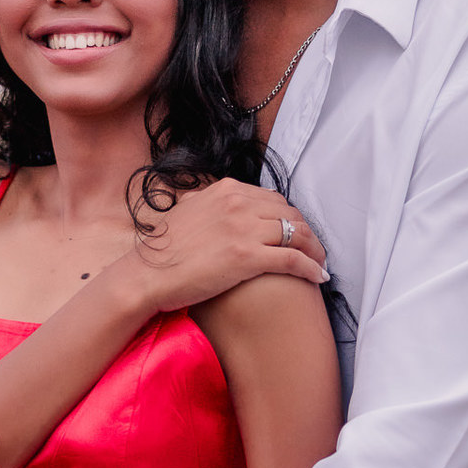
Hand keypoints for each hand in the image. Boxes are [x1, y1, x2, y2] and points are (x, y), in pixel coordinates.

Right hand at [129, 178, 327, 313]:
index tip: (297, 232)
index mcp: (226, 190)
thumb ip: (206, 202)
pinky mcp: (247, 258)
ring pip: (297, 234)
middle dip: (307, 232)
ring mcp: (244, 229)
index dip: (291, 217)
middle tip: (314, 250)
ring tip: (320, 264)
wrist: (147, 274)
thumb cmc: (162, 250)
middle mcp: (238, 203)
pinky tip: (318, 277)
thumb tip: (208, 197)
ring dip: (315, 250)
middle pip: (290, 214)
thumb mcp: (186, 210)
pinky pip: (292, 259)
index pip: (273, 199)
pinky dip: (310, 268)